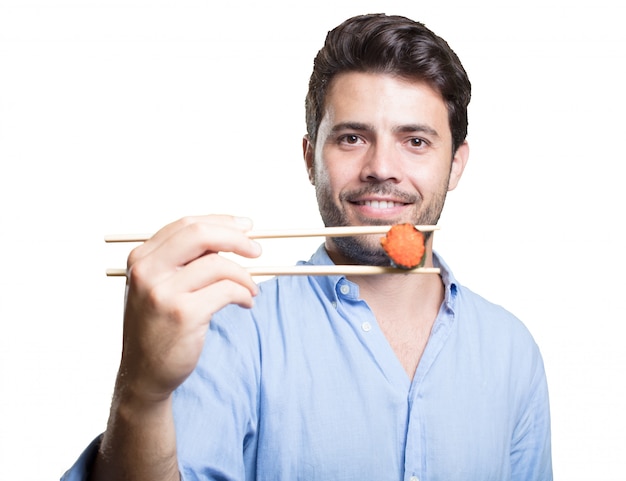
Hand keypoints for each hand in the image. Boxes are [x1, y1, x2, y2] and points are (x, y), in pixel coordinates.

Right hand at [116, 215, 261, 403]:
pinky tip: (246, 302)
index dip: (221, 222)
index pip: (186, 225)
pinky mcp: (183, 314)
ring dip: (245, 276)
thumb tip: (230, 235)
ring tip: (251, 289)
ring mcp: (163, 293)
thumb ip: (183, 260)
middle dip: (236, 238)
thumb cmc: (158, 326)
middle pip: (200, 234)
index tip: (245, 227)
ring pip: (218, 264)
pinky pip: (227, 290)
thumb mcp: (158, 285)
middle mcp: (147, 271)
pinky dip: (244, 293)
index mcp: (141, 258)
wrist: (143, 373)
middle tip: (257, 250)